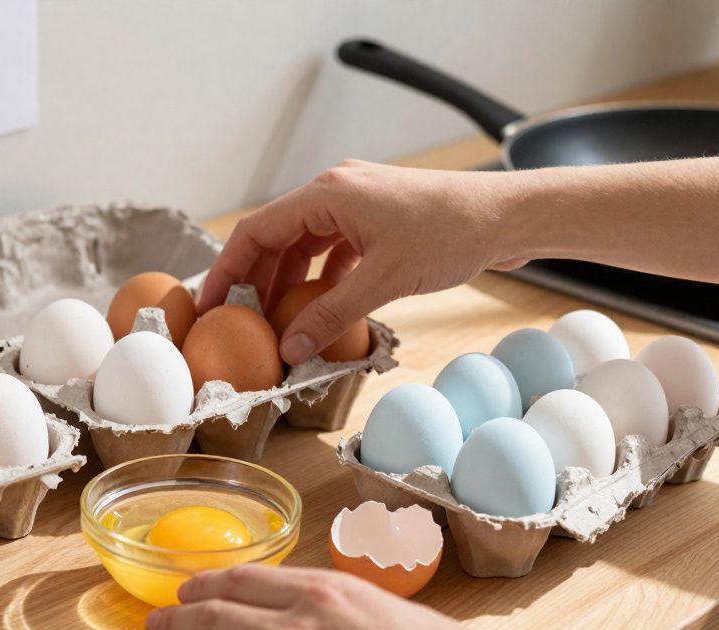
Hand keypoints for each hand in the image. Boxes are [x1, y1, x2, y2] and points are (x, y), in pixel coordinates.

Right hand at [197, 160, 526, 364]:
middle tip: (241, 324)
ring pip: (303, 244)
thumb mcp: (385, 281)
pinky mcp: (376, 219)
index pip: (256, 231)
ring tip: (278, 322)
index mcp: (328, 193)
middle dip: (255, 281)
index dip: (226, 270)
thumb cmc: (452, 232)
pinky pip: (332, 248)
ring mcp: (356, 203)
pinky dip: (320, 278)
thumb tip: (290, 348)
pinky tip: (322, 308)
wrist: (509, 215)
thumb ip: (331, 315)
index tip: (208, 305)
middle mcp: (335, 191)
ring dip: (288, 282)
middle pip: (275, 237)